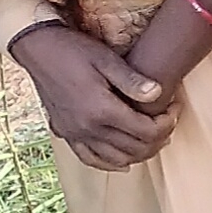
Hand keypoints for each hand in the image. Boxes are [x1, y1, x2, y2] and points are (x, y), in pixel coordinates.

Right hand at [14, 24, 178, 169]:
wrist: (36, 48)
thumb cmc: (72, 49)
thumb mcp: (106, 59)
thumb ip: (132, 79)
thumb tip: (159, 93)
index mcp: (102, 110)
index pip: (147, 131)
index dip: (168, 123)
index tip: (174, 108)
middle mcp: (88, 128)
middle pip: (136, 149)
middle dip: (159, 138)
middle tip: (168, 122)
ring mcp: (75, 134)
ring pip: (117, 159)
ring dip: (140, 153)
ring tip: (153, 137)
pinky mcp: (65, 133)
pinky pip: (90, 159)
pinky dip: (110, 163)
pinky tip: (123, 161)